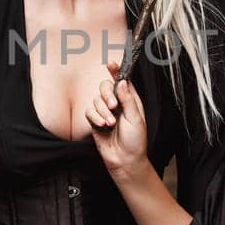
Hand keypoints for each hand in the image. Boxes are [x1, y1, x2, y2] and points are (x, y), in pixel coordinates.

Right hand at [87, 60, 148, 180]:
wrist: (124, 160)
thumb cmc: (135, 141)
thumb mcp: (135, 118)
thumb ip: (127, 98)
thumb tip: (122, 81)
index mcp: (130, 100)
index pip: (122, 81)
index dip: (116, 71)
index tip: (111, 64)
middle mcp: (117, 104)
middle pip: (105, 87)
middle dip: (107, 94)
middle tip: (113, 106)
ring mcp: (105, 112)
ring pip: (95, 99)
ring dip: (102, 111)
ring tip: (110, 124)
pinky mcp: (95, 121)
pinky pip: (89, 111)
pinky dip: (95, 117)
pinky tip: (102, 126)